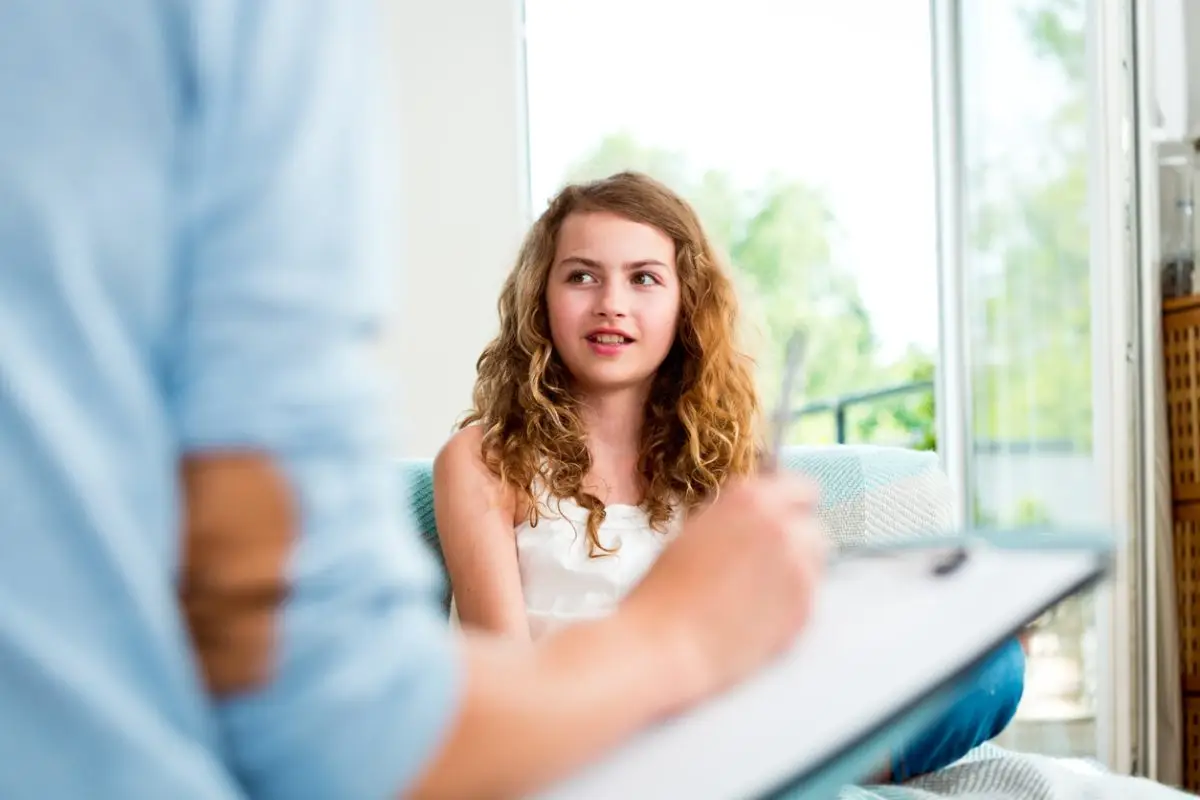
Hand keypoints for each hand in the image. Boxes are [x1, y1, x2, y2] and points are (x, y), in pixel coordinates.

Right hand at [620, 472, 825, 706]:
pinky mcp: (806, 605)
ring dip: (796, 569)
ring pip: (815, 560)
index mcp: (751, 498)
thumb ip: (738, 518)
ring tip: (758, 592)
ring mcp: (799, 566)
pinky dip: (792, 603)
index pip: (801, 488)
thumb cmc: (667, 589)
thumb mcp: (699, 530)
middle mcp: (782, 525)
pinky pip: (809, 595)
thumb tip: (759, 522)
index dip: (790, 505)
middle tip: (765, 563)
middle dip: (795, 540)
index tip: (783, 518)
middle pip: (812, 525)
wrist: (668, 641)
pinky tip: (759, 614)